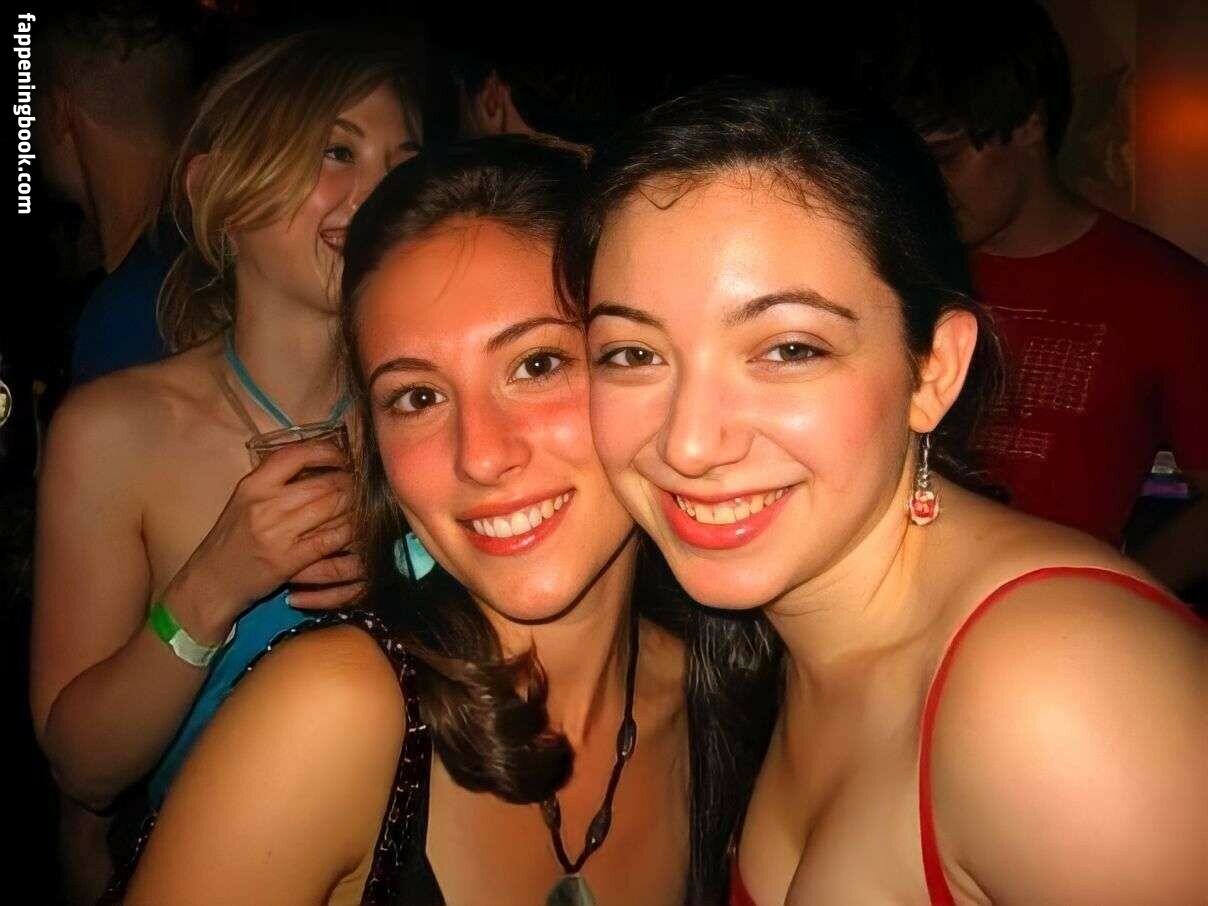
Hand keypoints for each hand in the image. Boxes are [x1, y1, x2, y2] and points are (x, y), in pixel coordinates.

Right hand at [165, 440, 363, 637]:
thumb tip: (319, 461)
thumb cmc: (232, 538)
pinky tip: (354, 529)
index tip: (343, 457)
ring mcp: (277, 533)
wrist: (212, 581)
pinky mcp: (289, 560)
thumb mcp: (245, 501)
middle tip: (359, 484)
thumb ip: (275, 481)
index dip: (327, 451)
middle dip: (348, 481)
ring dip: (352, 504)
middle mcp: (264, 505)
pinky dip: (348, 531)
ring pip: (331, 507)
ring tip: (360, 503)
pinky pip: (330, 538)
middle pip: (322, 482)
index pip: (295, 454)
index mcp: (253, 485)